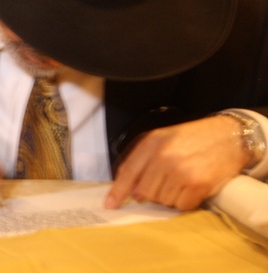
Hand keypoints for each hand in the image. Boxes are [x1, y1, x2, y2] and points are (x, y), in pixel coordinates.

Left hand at [105, 116, 250, 210]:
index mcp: (152, 143)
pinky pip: (182, 205)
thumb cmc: (196, 138)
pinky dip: (186, 201)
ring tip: (183, 180)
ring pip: (163, 200)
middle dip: (154, 192)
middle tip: (169, 181)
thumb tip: (134, 191)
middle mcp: (163, 156)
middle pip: (145, 191)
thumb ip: (146, 160)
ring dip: (171, 196)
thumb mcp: (165, 139)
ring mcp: (180, 170)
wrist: (230, 136)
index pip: (128, 171)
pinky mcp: (198, 183)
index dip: (118, 190)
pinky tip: (193, 187)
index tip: (110, 204)